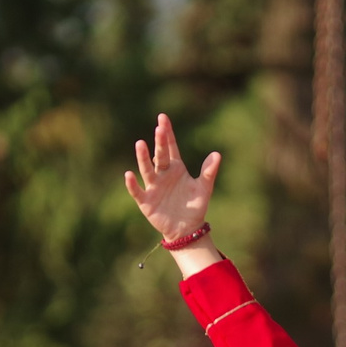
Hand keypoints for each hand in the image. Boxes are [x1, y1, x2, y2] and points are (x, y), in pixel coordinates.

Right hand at [124, 113, 224, 272]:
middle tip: (159, 128)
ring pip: (147, 169)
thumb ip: (209, 171)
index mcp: (175, 168)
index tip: (163, 118)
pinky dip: (132, 184)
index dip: (167, 133)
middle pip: (160, 155)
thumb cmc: (195, 206)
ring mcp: (153, 186)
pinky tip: (128, 174)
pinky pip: (137, 190)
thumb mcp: (204, 188)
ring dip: (143, 158)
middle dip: (159, 142)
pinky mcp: (146, 201)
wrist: (187, 228)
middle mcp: (162, 174)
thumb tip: (217, 154)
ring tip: (140, 144)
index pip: (170, 147)